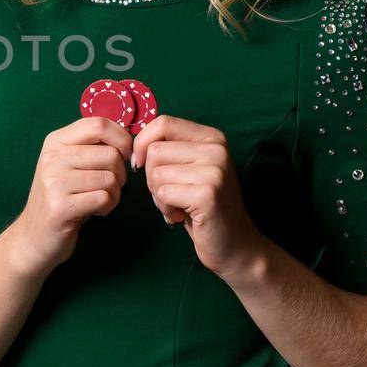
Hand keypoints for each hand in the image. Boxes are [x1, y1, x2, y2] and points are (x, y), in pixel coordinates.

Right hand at [11, 116, 130, 276]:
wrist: (33, 236)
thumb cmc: (61, 198)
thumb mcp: (69, 163)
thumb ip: (93, 147)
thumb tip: (131, 141)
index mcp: (56, 141)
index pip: (99, 124)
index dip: (122, 139)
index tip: (124, 157)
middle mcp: (52, 157)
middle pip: (111, 154)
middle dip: (121, 174)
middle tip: (109, 186)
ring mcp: (54, 182)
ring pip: (110, 178)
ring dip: (115, 194)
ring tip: (100, 201)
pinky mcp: (61, 207)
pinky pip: (104, 198)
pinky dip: (108, 207)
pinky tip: (96, 212)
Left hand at [132, 114, 265, 280]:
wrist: (234, 244)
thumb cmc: (202, 206)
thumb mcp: (189, 168)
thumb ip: (169, 149)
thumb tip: (132, 144)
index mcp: (212, 137)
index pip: (163, 122)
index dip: (142, 143)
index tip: (141, 164)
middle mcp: (216, 148)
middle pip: (154, 151)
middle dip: (151, 177)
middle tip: (171, 195)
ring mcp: (215, 170)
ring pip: (155, 173)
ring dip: (158, 196)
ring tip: (179, 206)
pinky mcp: (208, 193)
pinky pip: (163, 193)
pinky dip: (166, 209)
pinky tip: (182, 216)